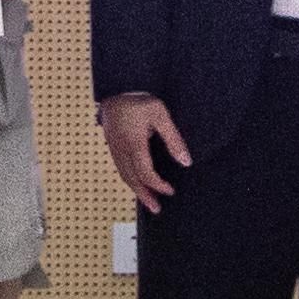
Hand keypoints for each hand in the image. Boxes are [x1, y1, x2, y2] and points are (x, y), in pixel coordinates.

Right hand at [99, 92, 188, 213]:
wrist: (115, 89)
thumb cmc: (138, 100)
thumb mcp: (160, 115)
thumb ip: (173, 139)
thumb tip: (186, 162)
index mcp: (133, 143)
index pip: (145, 173)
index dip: (158, 185)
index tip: (170, 190)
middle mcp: (121, 149)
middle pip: (132, 180)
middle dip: (145, 196)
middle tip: (156, 209)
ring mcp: (114, 148)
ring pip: (124, 175)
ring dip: (136, 190)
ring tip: (148, 201)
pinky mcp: (112, 146)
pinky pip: (120, 168)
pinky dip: (129, 180)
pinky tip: (137, 183)